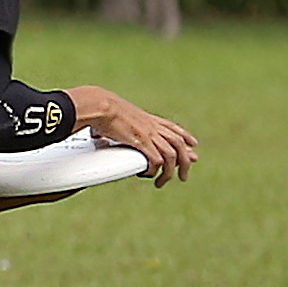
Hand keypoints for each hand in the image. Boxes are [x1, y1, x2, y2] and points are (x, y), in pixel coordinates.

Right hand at [73, 88, 198, 186]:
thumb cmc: (101, 108)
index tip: (192, 144)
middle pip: (179, 144)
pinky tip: (146, 174)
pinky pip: (156, 160)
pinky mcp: (142, 142)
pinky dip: (153, 170)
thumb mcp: (113, 116)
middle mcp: (152, 126)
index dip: (185, 137)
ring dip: (170, 172)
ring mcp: (149, 134)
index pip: (173, 128)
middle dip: (185, 161)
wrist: (100, 104)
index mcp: (148, 119)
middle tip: (183, 175)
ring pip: (172, 155)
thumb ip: (111, 126)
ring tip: (163, 182)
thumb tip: (95, 132)